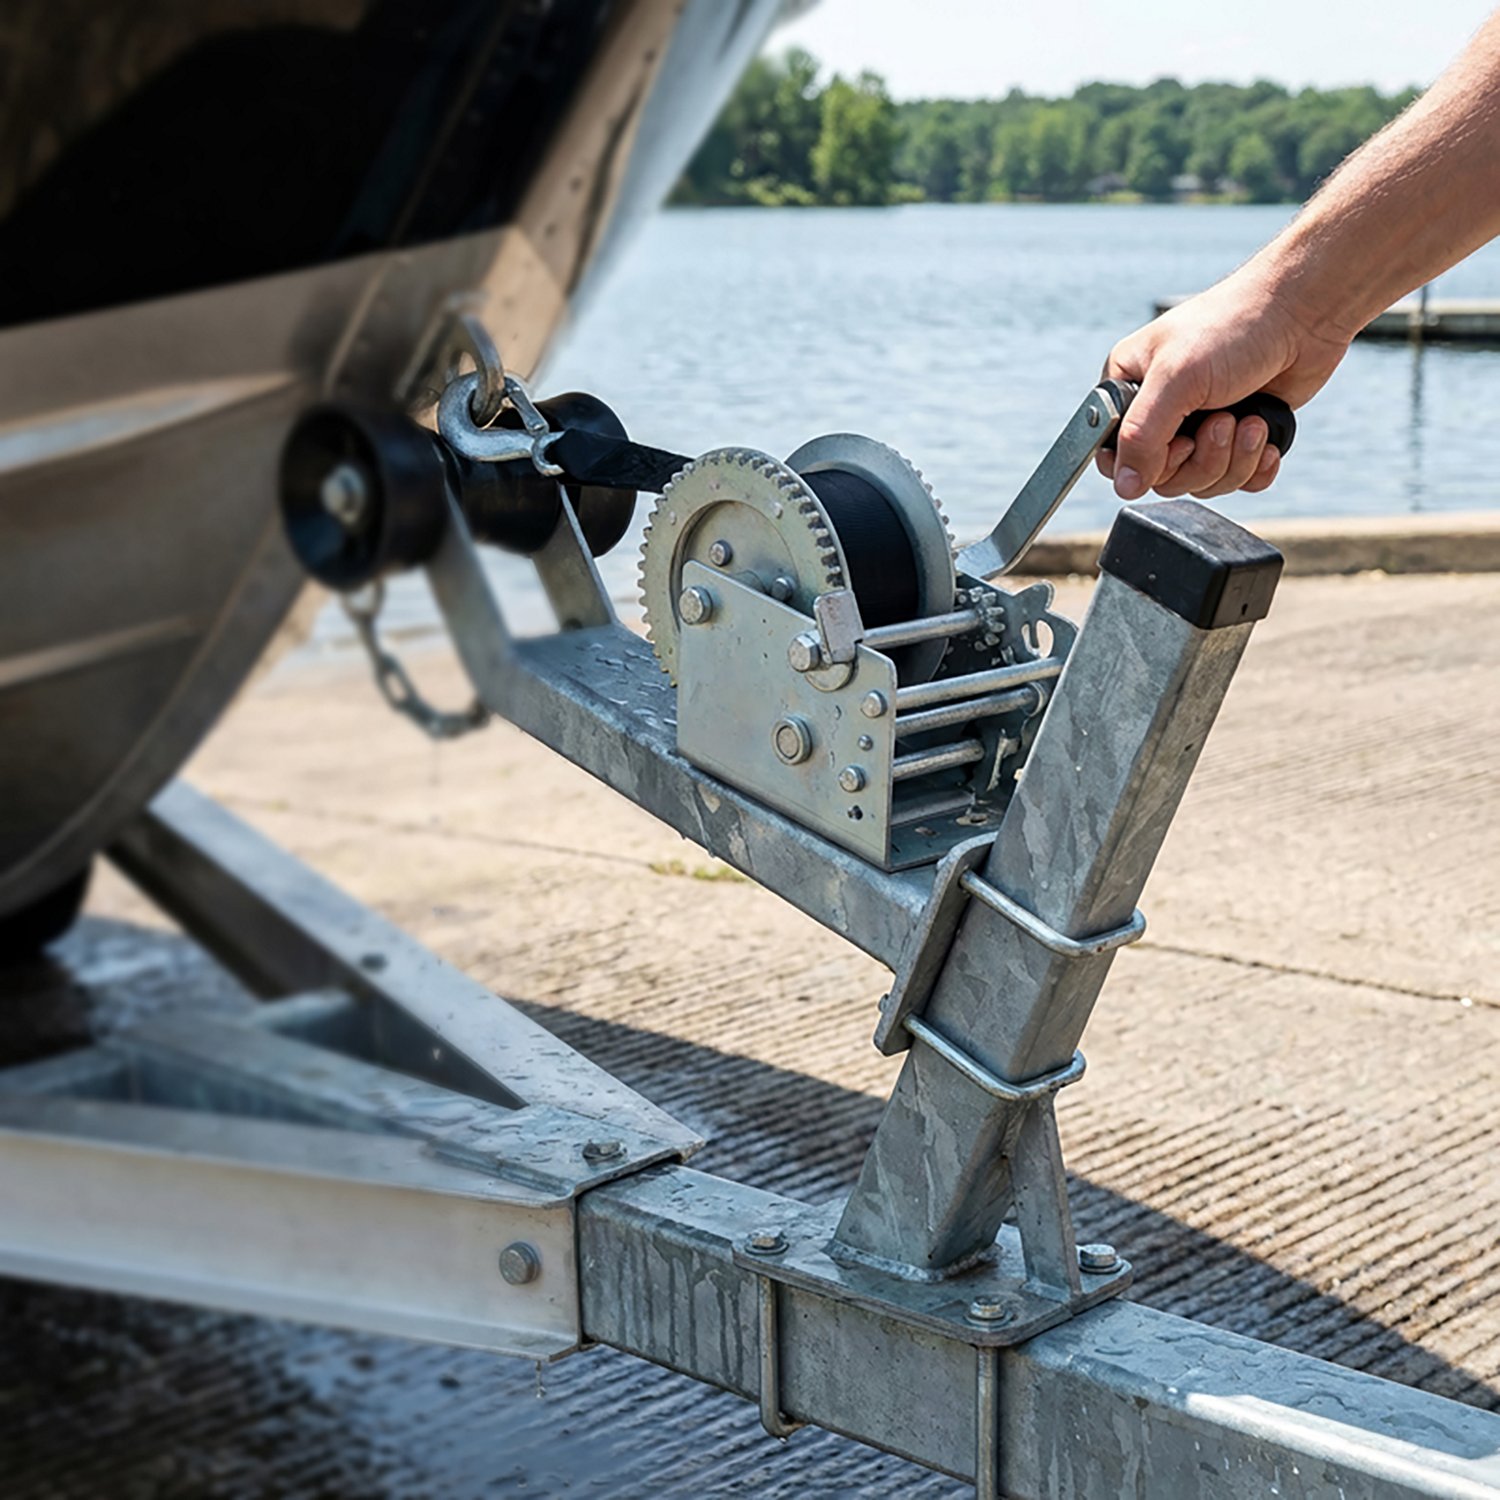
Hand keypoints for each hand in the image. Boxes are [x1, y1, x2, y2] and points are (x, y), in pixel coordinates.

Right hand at [1097, 265, 1351, 499]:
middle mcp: (1161, 411)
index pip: (1114, 455)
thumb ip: (1141, 436)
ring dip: (1233, 458)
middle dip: (1202, 458)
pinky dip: (1254, 467)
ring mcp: (1200, 425)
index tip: (1178, 443)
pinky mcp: (1239, 436)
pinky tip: (1266, 435)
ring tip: (1252, 421)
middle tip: (1224, 421)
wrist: (1304, 311)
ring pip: (1201, 481)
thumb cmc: (1234, 326)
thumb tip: (1124, 486)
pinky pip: (1236, 480)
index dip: (1144, 464)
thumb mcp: (1176, 379)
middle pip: (1163, 476)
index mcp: (1130, 389)